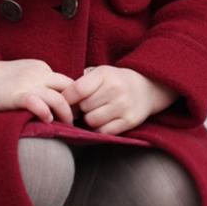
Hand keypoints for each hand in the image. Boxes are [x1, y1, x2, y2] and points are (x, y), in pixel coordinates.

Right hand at [0, 59, 74, 123]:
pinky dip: (45, 113)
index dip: (75, 97)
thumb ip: (41, 82)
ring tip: (66, 124)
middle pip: (69, 88)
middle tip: (77, 119)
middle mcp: (39, 74)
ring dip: (66, 113)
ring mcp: (28, 84)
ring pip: (57, 98)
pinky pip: (37, 103)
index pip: (67, 82)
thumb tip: (57, 99)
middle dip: (76, 105)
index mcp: (42, 68)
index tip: (76, 110)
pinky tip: (47, 120)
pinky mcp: (16, 95)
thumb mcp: (26, 74)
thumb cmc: (1, 80)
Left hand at [62, 65, 177, 135]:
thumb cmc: (115, 81)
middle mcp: (115, 89)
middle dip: (80, 109)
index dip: (66, 99)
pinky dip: (100, 129)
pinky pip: (104, 131)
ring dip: (90, 120)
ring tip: (96, 113)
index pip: (77, 90)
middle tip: (85, 107)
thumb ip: (81, 83)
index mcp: (105, 74)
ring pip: (92, 121)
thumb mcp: (100, 74)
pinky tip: (104, 121)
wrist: (147, 87)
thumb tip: (59, 101)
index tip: (64, 103)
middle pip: (83, 108)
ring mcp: (124, 106)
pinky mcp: (130, 121)